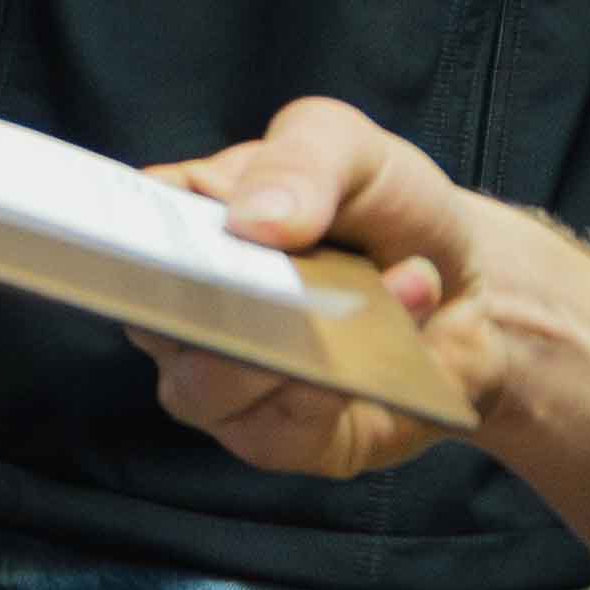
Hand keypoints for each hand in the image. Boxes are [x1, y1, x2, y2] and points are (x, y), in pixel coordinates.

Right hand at [129, 94, 519, 477]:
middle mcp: (186, 310)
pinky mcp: (278, 438)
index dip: (113, 237)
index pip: (117, 231)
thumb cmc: (389, 210)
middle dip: (214, 298)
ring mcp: (224, 381)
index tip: (139, 235)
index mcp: (184, 224)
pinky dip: (332, 387)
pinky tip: (386, 343)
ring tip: (398, 285)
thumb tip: (249, 223)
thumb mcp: (353, 150)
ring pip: (206, 384)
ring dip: (301, 341)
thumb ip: (302, 161)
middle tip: (281, 272)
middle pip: (152, 318)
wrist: (475, 295)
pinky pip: (275, 428)